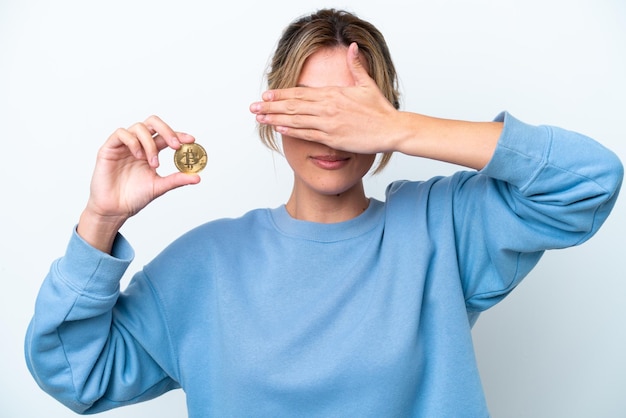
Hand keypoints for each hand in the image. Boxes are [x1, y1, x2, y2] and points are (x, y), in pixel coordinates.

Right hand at [78, 115, 199, 251]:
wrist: (114, 209)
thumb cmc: (134, 197)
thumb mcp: (159, 187)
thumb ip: (176, 180)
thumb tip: (197, 177)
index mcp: (151, 151)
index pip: (166, 136)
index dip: (179, 134)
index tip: (191, 140)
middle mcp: (138, 144)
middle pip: (153, 123)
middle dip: (167, 130)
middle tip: (176, 145)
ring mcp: (124, 145)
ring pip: (139, 127)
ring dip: (150, 143)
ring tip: (153, 163)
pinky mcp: (109, 148)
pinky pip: (121, 133)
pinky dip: (133, 141)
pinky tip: (138, 156)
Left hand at [250, 42, 401, 153]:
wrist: (391, 129)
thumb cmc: (380, 109)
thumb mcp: (366, 84)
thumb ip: (355, 66)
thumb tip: (352, 46)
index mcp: (333, 93)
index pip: (300, 93)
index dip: (281, 94)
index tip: (266, 95)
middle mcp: (327, 107)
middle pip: (292, 106)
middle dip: (270, 107)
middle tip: (253, 108)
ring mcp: (328, 123)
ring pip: (295, 120)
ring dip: (275, 119)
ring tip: (260, 119)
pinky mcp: (332, 138)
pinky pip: (307, 134)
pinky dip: (291, 131)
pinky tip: (279, 128)